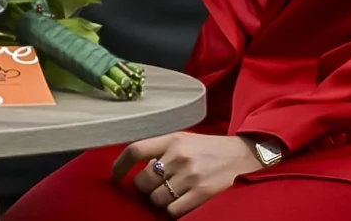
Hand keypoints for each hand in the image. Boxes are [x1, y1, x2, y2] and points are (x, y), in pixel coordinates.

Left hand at [111, 132, 259, 215]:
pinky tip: (180, 201)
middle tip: (154, 186)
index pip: (136, 150)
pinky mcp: (201, 193)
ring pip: (157, 199)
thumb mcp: (181, 140)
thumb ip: (160, 150)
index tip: (114, 176)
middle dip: (144, 188)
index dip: (120, 165)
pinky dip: (173, 210)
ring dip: (159, 200)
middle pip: (143, 181)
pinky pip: (173, 211)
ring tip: (170, 193)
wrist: (236, 154)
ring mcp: (190, 175)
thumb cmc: (203, 148)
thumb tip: (133, 169)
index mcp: (171, 139)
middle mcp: (179, 156)